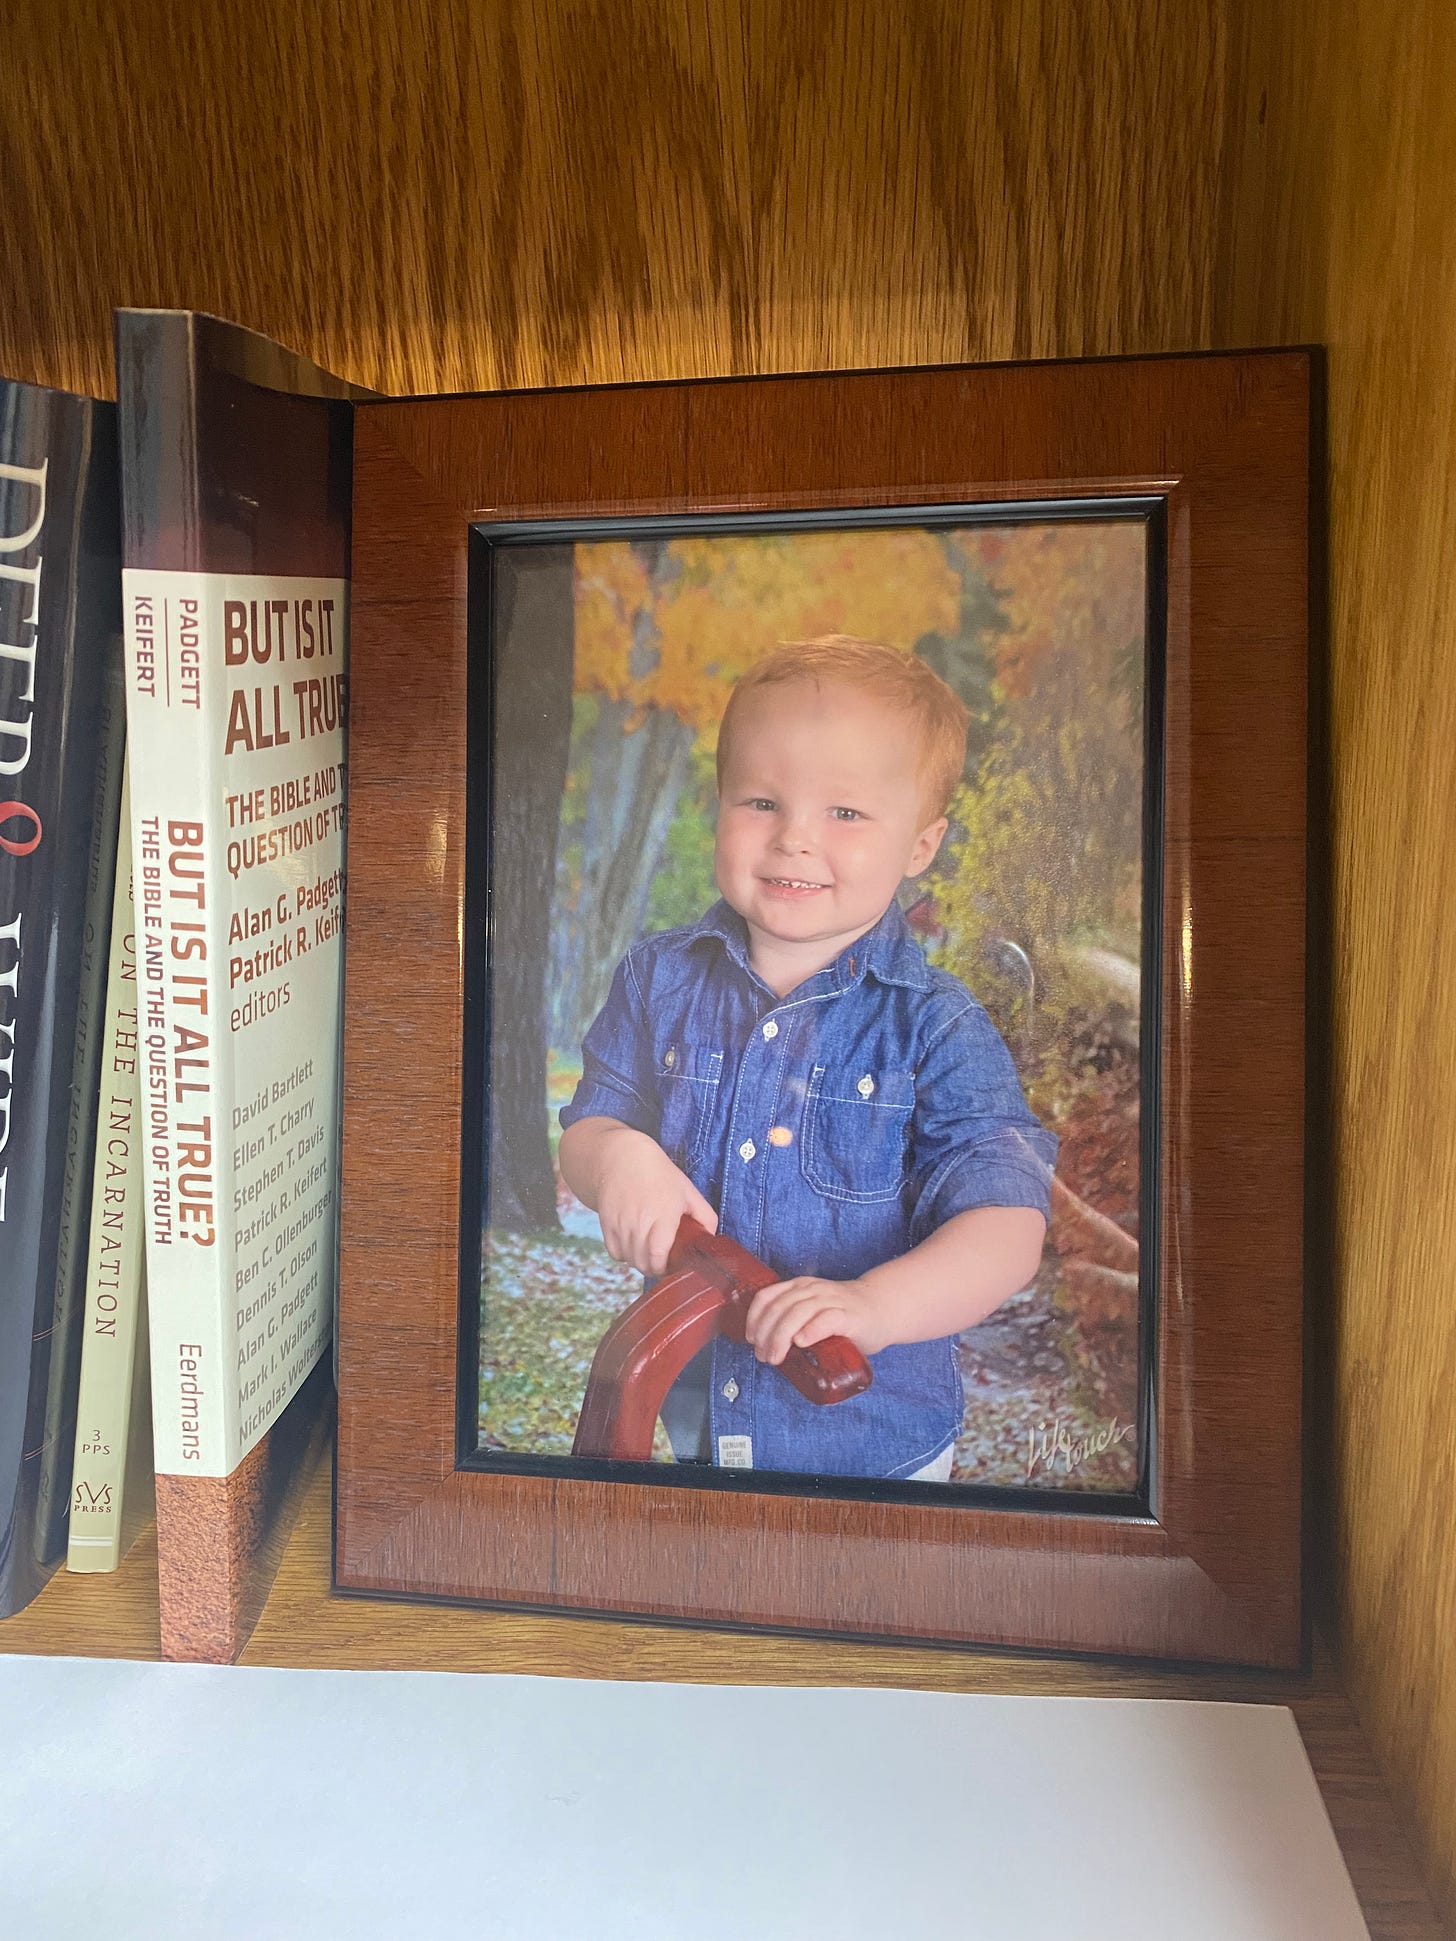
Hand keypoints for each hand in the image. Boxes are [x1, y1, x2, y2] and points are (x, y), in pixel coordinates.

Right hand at [593, 1126, 718, 1276]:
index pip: (658, 1258)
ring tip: (650, 1252)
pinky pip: (615, 1253)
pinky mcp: (606, 1225)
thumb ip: (705, 1216)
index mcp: (662, 1216)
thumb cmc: (657, 1173)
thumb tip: (711, 1238)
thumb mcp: (687, 1191)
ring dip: (641, 1262)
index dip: (667, 1268)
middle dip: (656, 1268)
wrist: (621, 1158)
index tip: (675, 1265)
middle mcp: (639, 1223)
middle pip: (644, 1264)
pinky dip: (625, 1255)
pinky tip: (635, 1245)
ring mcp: (620, 1225)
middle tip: (665, 1261)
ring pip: (630, 1260)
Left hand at [744, 1275, 890, 1365]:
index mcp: (800, 1287)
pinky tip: (802, 1342)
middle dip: (766, 1334)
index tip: (751, 1339)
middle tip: (764, 1356)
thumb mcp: (812, 1311)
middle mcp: (813, 1290)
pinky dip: (811, 1330)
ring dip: (781, 1336)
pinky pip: (827, 1319)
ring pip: (798, 1312)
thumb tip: (765, 1349)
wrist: (882, 1308)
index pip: (768, 1297)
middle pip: (780, 1308)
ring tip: (776, 1357)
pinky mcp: (849, 1316)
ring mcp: (832, 1301)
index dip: (754, 1319)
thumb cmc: (843, 1316)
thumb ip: (792, 1322)